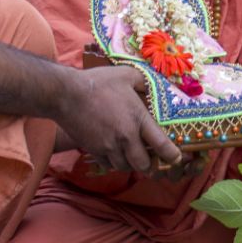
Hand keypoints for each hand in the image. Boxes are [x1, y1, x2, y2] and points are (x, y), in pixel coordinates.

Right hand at [61, 66, 182, 173]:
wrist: (65, 94)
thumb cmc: (98, 82)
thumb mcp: (127, 75)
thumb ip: (145, 82)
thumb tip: (158, 85)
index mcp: (137, 119)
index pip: (161, 145)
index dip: (172, 155)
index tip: (176, 158)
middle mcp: (125, 137)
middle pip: (143, 164)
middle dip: (150, 165)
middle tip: (153, 159)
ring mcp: (108, 146)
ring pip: (125, 167)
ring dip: (132, 164)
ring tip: (134, 155)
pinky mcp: (93, 150)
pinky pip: (109, 165)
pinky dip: (115, 162)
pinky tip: (117, 153)